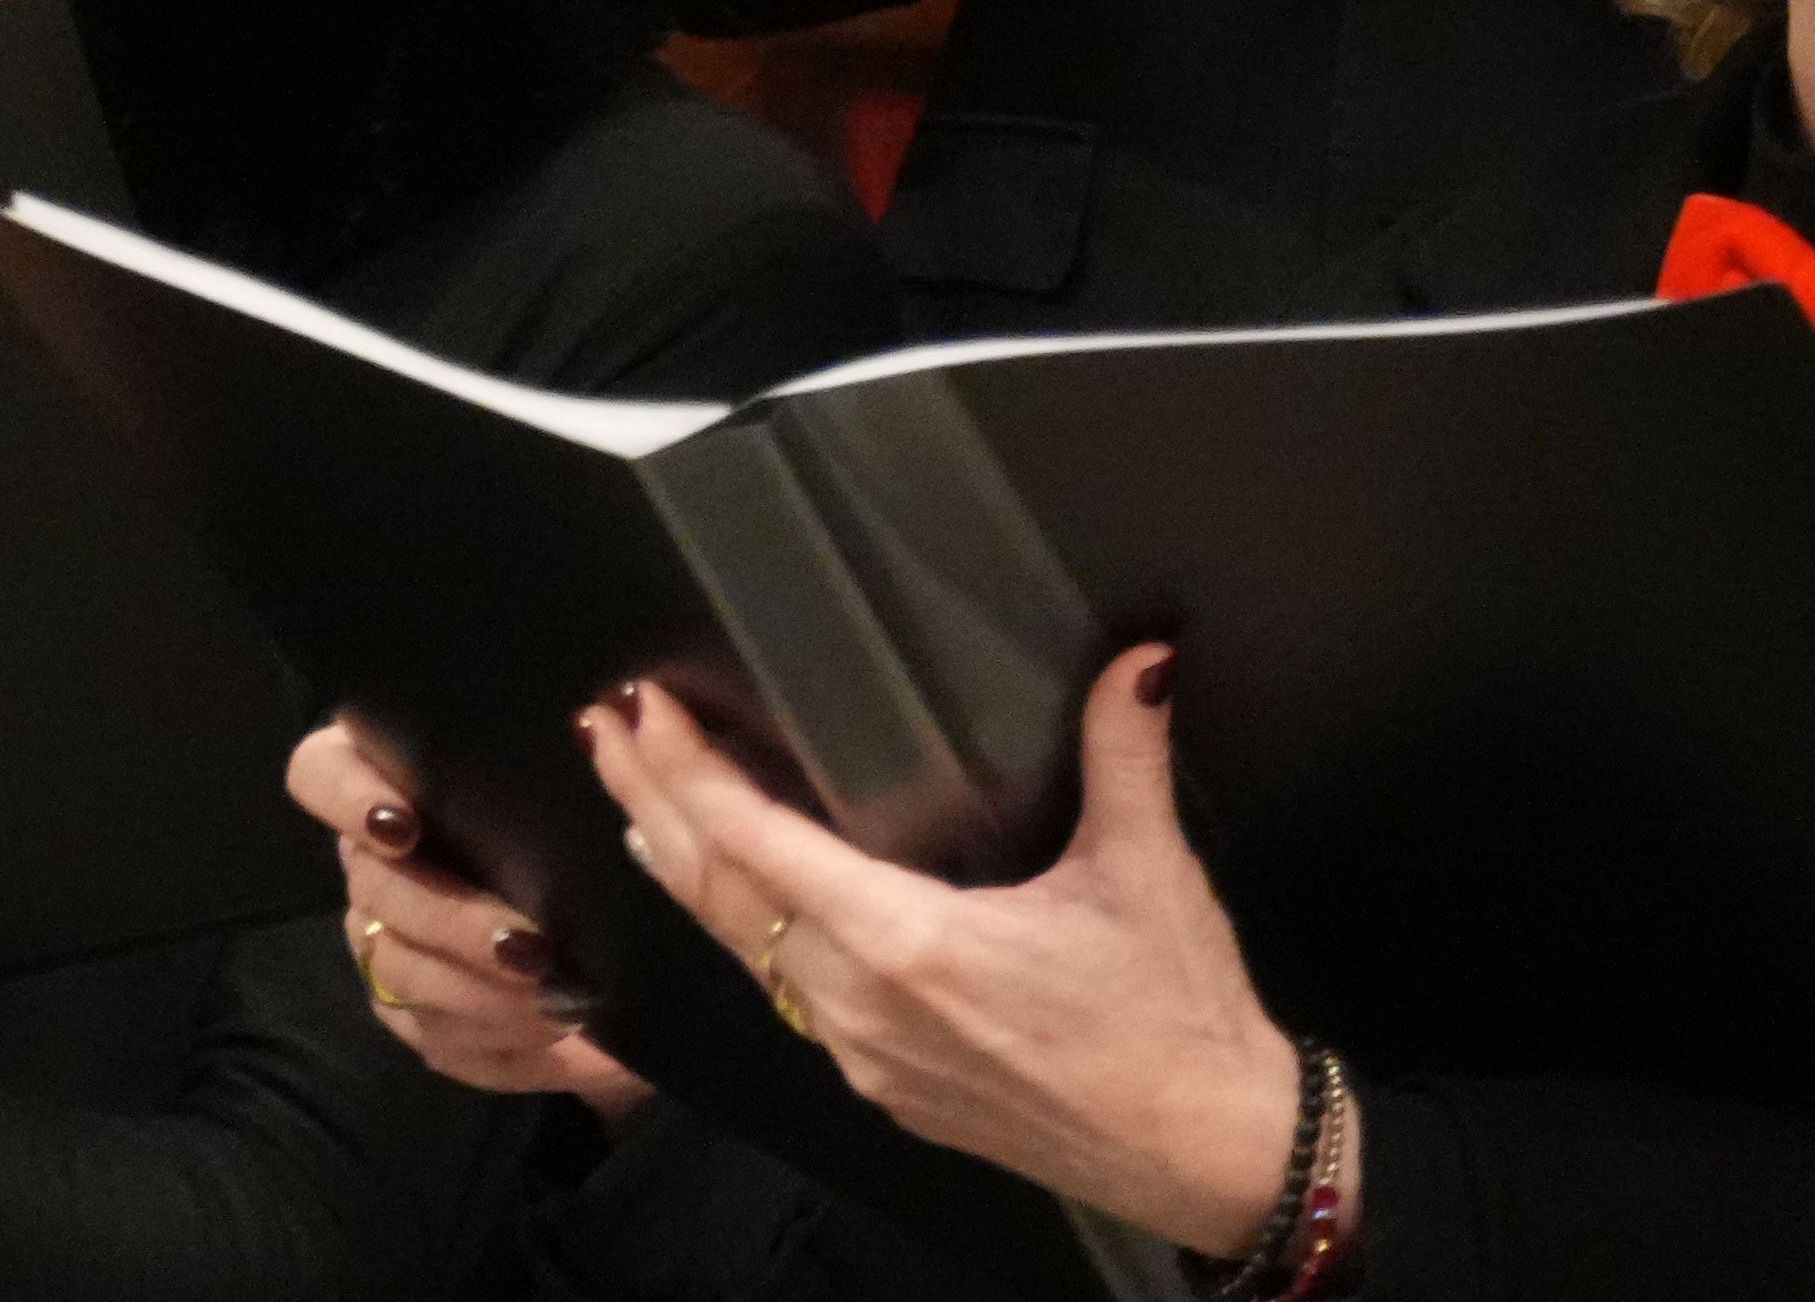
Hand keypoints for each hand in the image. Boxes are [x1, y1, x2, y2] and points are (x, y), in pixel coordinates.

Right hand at [281, 718, 646, 1109]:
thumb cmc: (585, 821)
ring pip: (401, 972)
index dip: (348, 799)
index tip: (404, 827)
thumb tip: (615, 711)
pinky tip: (557, 1036)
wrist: (620, 922)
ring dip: (480, 994)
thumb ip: (579, 744)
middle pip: (374, 889)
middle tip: (527, 945)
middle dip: (451, 922)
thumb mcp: (577, 779)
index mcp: (389, 778)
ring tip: (559, 999)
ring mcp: (384, 940)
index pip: (321, 774)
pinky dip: (501, 1044)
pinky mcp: (415, 1015)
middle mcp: (371, 860)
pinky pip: (437, 1039)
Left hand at [587, 650, 1296, 1250]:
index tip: (644, 710)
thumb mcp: (1151, 874)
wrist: (1212, 1156)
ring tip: (639, 799)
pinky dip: (741, 932)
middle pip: (718, 893)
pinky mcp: (888, 1085)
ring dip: (686, 867)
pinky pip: (785, 997)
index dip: (687, 773)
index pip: (756, 844)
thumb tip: (1139, 659)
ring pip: (741, 951)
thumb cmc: (1177, 1022)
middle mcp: (864, 1004)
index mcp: (909, 944)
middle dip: (651, 802)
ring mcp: (867, 1055)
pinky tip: (733, 903)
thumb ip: (1125, 753)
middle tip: (602, 728)